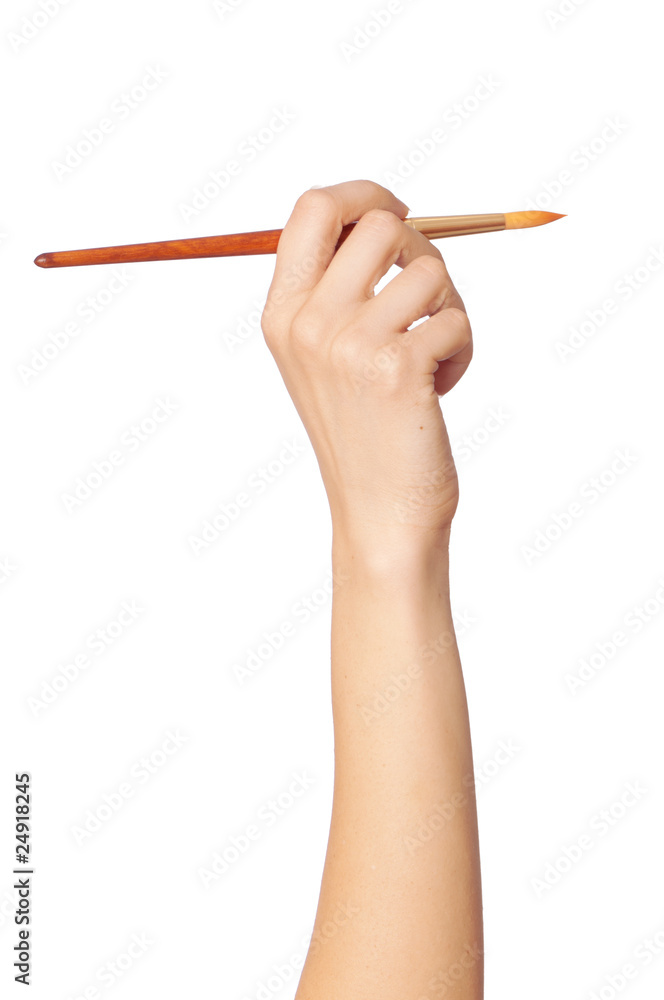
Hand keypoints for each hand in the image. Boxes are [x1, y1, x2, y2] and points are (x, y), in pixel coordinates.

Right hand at [261, 179, 472, 555]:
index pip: (313, 208)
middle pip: (380, 223)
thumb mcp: (326, 356)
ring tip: (431, 356)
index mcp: (282, 314)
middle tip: (425, 297)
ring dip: (447, 308)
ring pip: (429, 270)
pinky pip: (454, 319)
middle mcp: (308, 322)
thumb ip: (339, 288)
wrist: (380, 513)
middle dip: (419, 249)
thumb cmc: (364, 432)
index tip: (400, 211)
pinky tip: (437, 389)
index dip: (364, 194)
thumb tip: (390, 215)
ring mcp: (349, 344)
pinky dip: (461, 350)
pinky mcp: (398, 367)